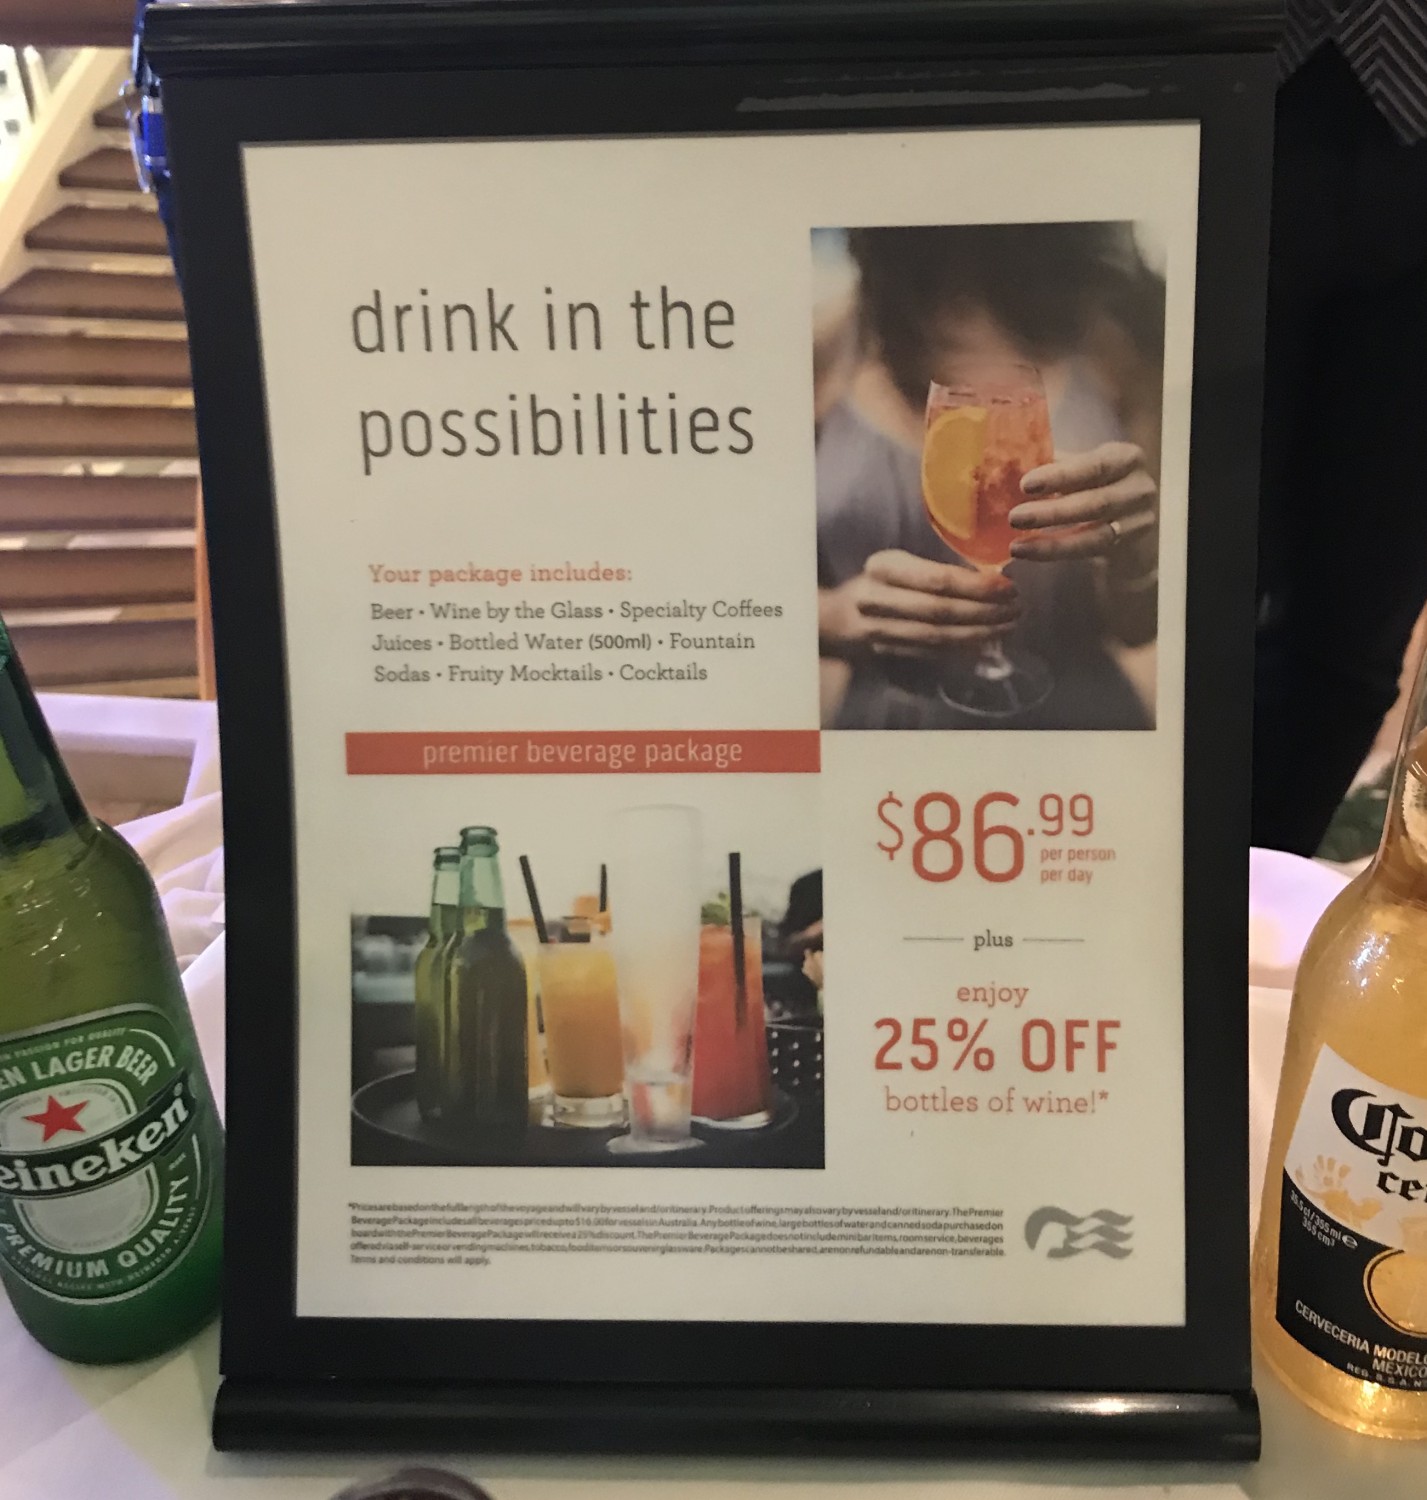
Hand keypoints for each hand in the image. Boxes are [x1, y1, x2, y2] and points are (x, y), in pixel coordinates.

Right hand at [819, 549, 1020, 661]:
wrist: (839, 614)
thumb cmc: (881, 581)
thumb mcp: (900, 563)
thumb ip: (936, 570)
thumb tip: (991, 577)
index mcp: (883, 567)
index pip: (937, 580)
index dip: (976, 586)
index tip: (1008, 587)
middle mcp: (877, 599)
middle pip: (940, 611)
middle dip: (985, 611)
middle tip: (1016, 608)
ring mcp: (880, 630)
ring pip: (938, 636)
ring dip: (979, 633)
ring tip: (1008, 625)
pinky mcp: (887, 651)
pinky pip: (933, 652)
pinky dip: (963, 649)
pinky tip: (987, 643)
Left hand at [1008, 442, 1156, 561]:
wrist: (1127, 519)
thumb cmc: (1093, 483)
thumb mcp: (1079, 468)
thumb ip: (1055, 466)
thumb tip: (1005, 465)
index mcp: (1125, 458)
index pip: (1095, 466)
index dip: (1061, 476)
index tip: (1026, 485)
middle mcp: (1139, 489)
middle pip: (1096, 503)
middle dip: (1053, 512)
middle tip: (1015, 517)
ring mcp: (1138, 522)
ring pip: (1095, 535)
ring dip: (1053, 542)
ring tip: (1017, 546)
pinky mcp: (1128, 548)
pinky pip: (1091, 553)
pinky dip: (1058, 553)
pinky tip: (1031, 553)